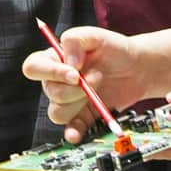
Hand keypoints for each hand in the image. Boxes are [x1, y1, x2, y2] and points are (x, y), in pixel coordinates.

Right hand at [22, 27, 161, 139]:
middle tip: (99, 76)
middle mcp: (56, 82)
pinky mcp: (81, 117)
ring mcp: (67, 101)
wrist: (137, 69)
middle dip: (76, 88)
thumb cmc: (114, 49)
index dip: (50, 73)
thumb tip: (69, 62)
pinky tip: (77, 134)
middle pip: (51, 92)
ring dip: (79, 104)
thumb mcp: (96, 36)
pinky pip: (70, 129)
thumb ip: (77, 39)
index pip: (33, 67)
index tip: (74, 74)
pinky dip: (73, 133)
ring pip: (57, 112)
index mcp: (53, 60)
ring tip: (98, 92)